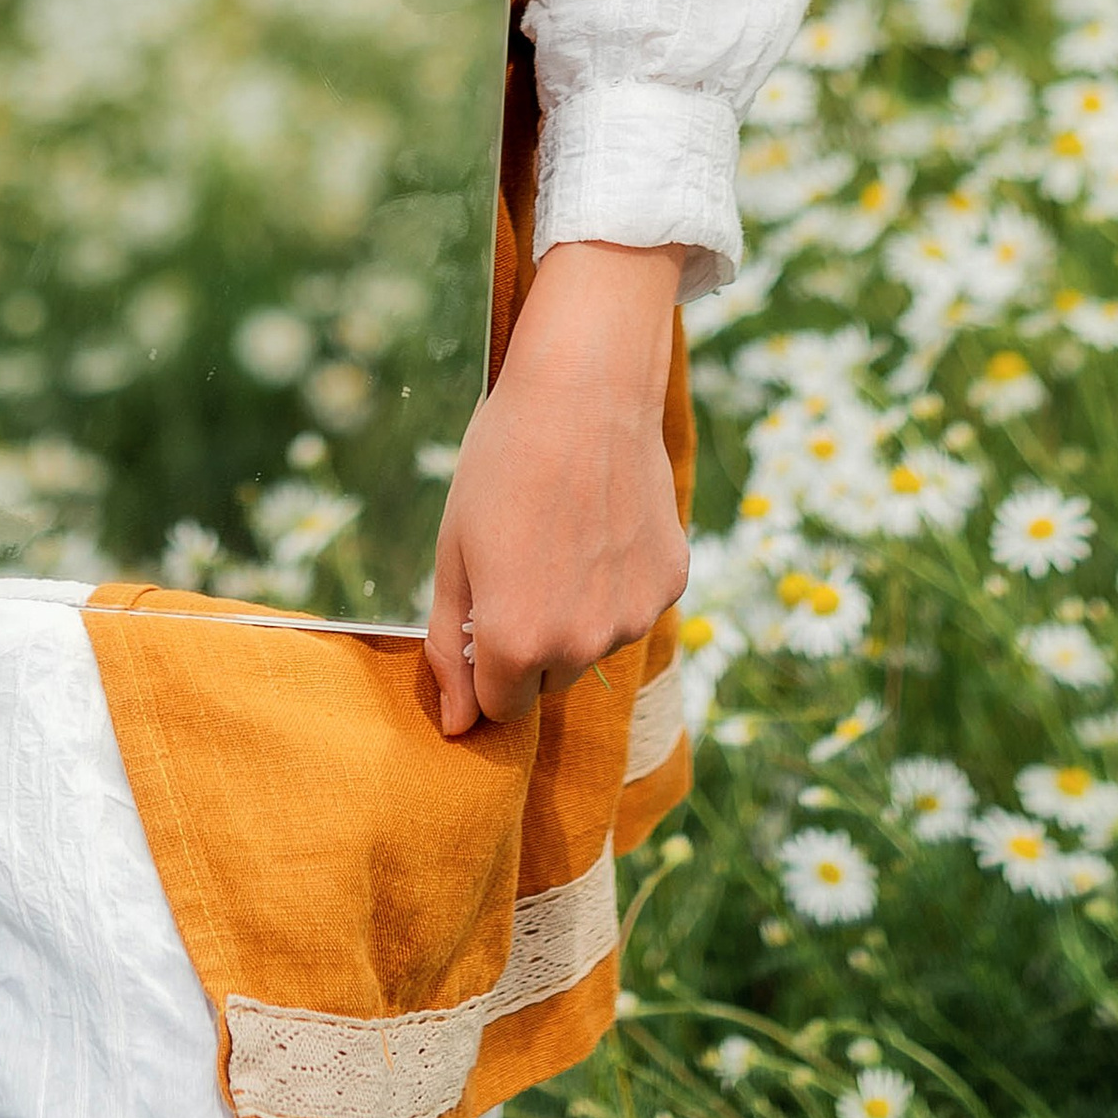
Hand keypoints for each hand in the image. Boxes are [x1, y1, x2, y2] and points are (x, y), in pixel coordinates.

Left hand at [423, 241, 689, 737]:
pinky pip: (631, 607)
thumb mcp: (452, 552)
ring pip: (593, 644)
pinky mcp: (670, 584)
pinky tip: (603, 522)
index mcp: (515, 642)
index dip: (484, 665)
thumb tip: (454, 728)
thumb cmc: (502, 463)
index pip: (499, 707)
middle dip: (531, 641)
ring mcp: (632, 616)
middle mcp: (580, 644)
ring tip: (562, 531)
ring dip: (575, 612)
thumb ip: (447, 648)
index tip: (485, 615)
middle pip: (549, 678)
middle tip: (522, 560)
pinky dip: (616, 582)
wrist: (583, 389)